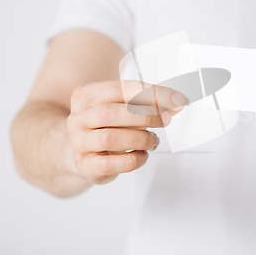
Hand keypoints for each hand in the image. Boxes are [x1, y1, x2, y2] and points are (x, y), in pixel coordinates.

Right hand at [67, 80, 186, 183]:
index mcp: (86, 95)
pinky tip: (142, 155)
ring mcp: (79, 143)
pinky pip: (111, 164)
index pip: (121, 89)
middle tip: (166, 120)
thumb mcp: (121, 109)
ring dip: (140, 138)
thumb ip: (146, 104)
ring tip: (154, 140)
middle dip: (145, 116)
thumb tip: (175, 103)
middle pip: (111, 112)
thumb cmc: (106, 126)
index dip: (152, 94)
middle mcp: (78, 118)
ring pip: (109, 138)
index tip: (176, 99)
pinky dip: (134, 159)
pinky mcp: (85, 166)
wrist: (79, 152)